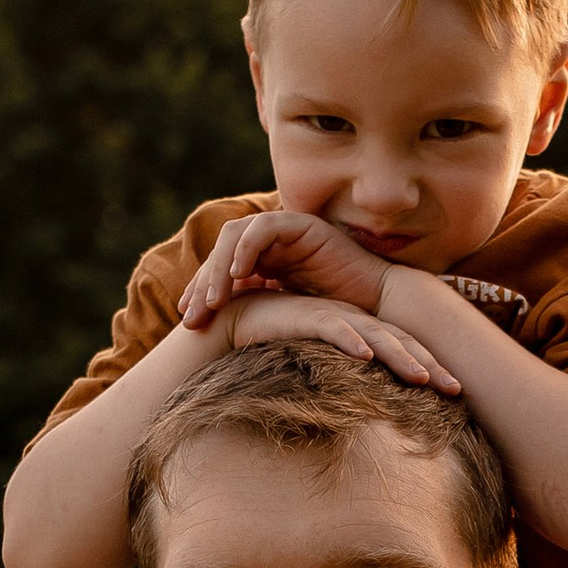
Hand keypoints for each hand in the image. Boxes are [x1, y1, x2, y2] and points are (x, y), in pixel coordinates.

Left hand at [179, 207, 396, 325]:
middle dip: (202, 283)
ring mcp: (285, 232)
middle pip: (221, 252)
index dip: (200, 293)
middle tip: (192, 316)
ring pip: (235, 236)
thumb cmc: (338, 324)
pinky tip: (239, 275)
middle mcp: (271, 245)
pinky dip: (246, 249)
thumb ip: (256, 319)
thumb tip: (219, 342)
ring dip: (219, 268)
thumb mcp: (284, 321)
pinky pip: (263, 228)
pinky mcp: (300, 225)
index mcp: (264, 264)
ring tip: (212, 300)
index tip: (189, 323)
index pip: (219, 270)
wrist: (379, 309)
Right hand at [218, 289, 460, 391]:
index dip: (432, 369)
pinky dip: (350, 340)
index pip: (405, 349)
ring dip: (399, 357)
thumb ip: (345, 382)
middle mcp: (354, 322)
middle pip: (401, 343)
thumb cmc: (282, 347)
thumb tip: (369, 418)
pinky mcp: (305, 315)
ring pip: (374, 336)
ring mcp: (332, 316)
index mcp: (362, 332)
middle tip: (457, 390)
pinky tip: (366, 356)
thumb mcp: (321, 366)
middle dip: (430, 366)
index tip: (456, 395)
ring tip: (422, 378)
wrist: (238, 321)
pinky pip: (332, 327)